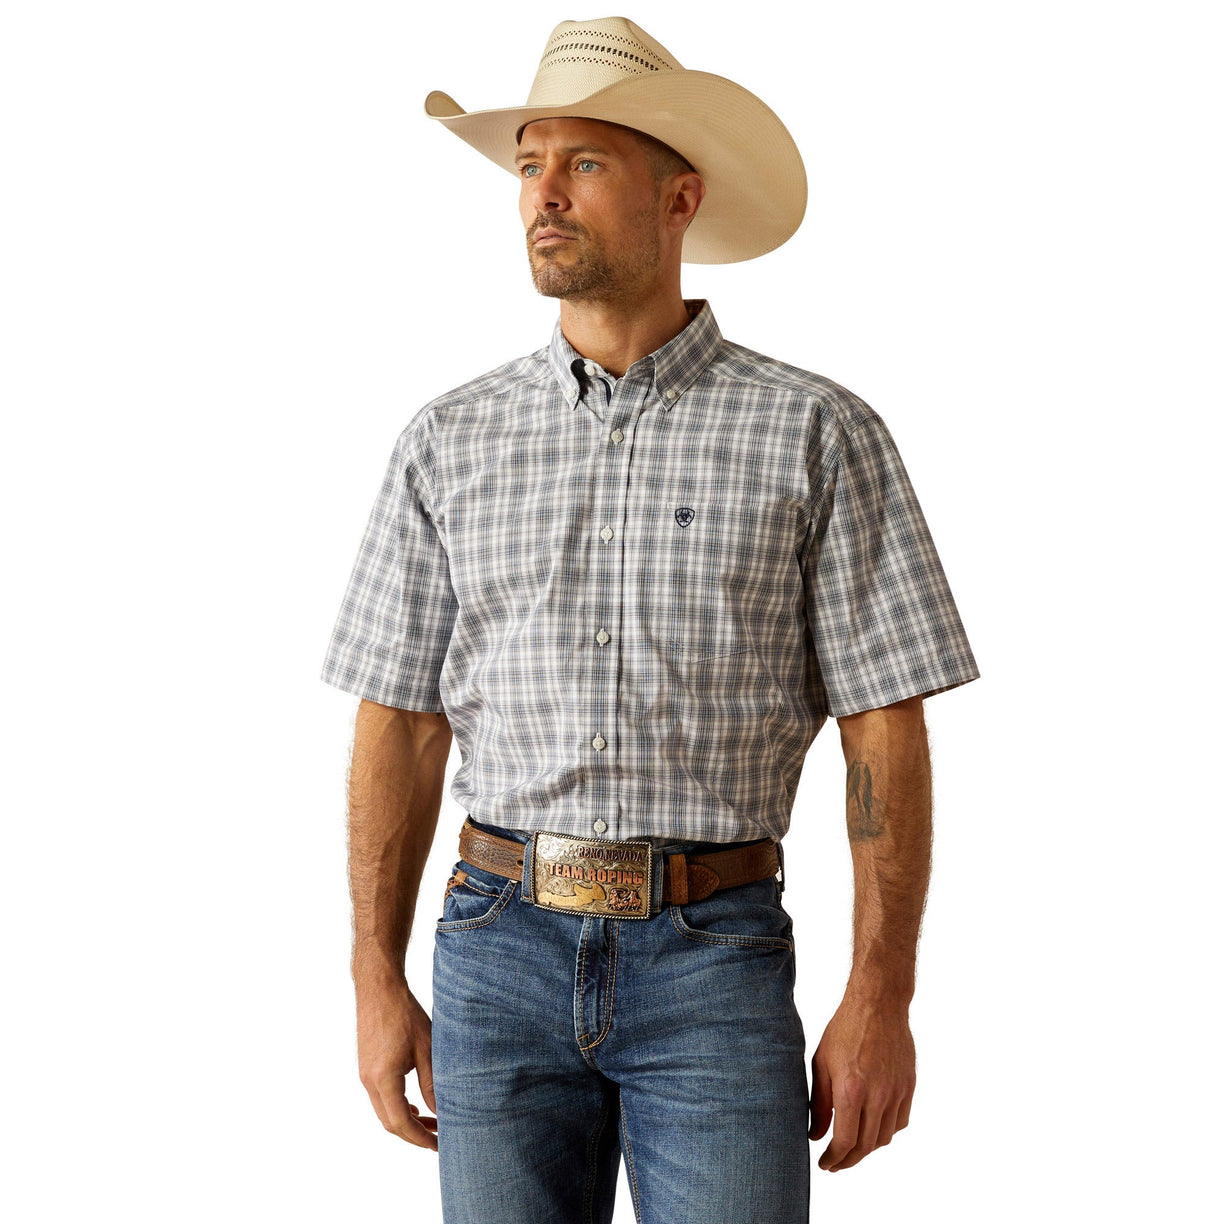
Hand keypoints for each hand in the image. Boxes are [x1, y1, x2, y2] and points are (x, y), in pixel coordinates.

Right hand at [356, 981, 437, 1150]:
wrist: (379, 988)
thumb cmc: (404, 1014)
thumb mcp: (426, 1049)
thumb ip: (432, 1083)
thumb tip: (440, 1111)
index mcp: (383, 1078)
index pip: (401, 1122)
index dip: (419, 1137)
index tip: (437, 1145)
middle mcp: (369, 1081)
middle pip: (389, 1122)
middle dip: (414, 1134)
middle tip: (438, 1137)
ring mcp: (364, 1075)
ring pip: (384, 1111)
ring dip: (406, 1120)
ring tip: (431, 1122)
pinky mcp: (366, 1067)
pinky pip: (380, 1098)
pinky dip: (397, 1107)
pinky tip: (414, 1105)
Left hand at [809, 997, 915, 1170]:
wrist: (878, 1004)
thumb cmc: (845, 1029)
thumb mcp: (822, 1063)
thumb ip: (820, 1103)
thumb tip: (816, 1135)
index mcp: (851, 1089)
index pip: (846, 1141)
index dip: (834, 1159)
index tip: (825, 1164)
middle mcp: (877, 1095)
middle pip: (866, 1146)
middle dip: (849, 1160)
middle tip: (836, 1163)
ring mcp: (896, 1092)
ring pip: (884, 1137)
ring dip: (867, 1148)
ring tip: (852, 1147)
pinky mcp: (909, 1087)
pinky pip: (899, 1122)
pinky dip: (885, 1132)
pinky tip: (873, 1127)